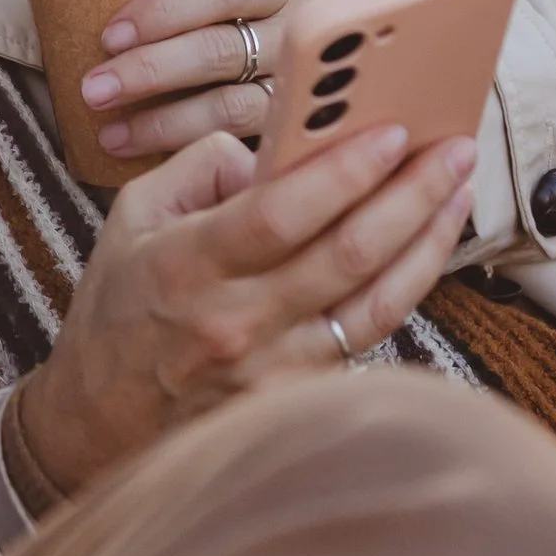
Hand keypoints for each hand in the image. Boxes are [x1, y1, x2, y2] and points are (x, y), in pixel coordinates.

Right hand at [13, 120, 477, 495]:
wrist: (97, 425)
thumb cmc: (118, 310)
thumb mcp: (133, 216)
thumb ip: (202, 166)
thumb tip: (278, 147)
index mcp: (187, 264)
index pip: (279, 213)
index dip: (343, 171)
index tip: (393, 130)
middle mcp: (235, 322)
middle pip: (347, 255)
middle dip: (412, 194)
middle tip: (456, 149)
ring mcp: (271, 372)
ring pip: (375, 304)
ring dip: (427, 242)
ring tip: (458, 192)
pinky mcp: (295, 403)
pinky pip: (365, 341)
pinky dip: (404, 292)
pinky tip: (425, 253)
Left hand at [78, 0, 319, 167]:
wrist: (313, 73)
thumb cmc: (239, 31)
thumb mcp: (225, 5)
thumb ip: (183, 8)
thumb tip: (98, 23)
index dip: (163, 10)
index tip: (109, 36)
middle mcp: (299, 35)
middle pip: (220, 50)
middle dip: (149, 70)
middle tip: (94, 90)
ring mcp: (301, 91)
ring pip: (229, 106)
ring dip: (161, 122)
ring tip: (111, 133)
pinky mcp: (293, 137)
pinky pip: (237, 146)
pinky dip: (185, 150)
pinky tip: (145, 157)